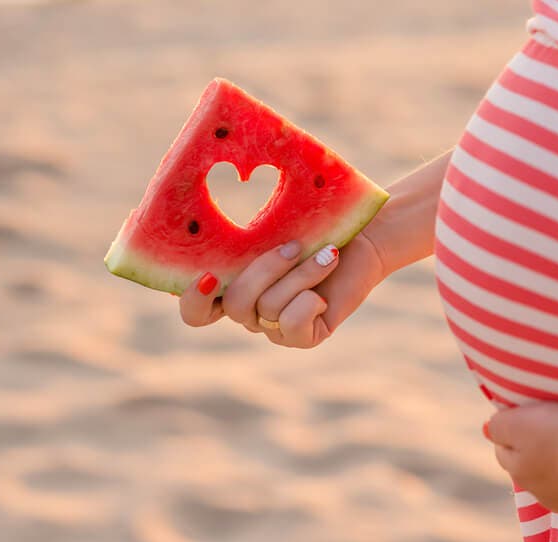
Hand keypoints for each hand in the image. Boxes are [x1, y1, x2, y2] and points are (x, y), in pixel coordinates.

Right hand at [177, 229, 384, 348]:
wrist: (364, 239)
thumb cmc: (316, 226)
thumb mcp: (274, 225)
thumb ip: (241, 230)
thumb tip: (225, 187)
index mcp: (233, 286)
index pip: (195, 312)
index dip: (193, 301)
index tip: (207, 276)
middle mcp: (250, 312)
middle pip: (234, 303)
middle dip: (265, 270)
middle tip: (295, 246)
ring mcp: (276, 328)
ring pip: (268, 308)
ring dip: (301, 275)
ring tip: (327, 255)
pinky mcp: (305, 337)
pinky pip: (292, 327)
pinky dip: (309, 300)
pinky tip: (325, 290)